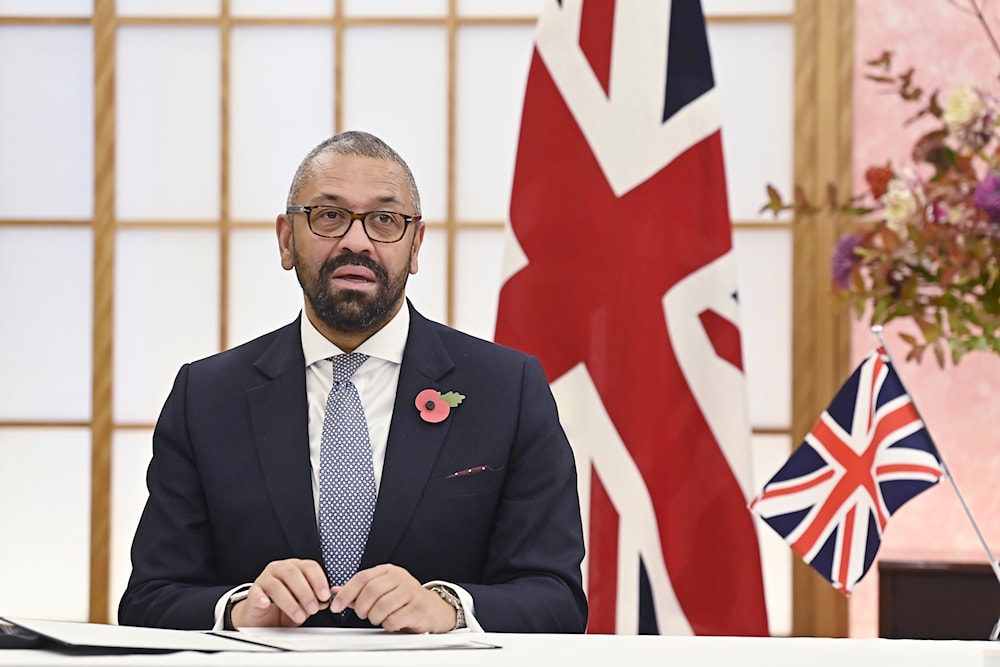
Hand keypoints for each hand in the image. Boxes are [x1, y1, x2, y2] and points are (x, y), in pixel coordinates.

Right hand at [230, 558, 331, 628]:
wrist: (262, 618)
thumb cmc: (284, 607)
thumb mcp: (303, 604)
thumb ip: (314, 601)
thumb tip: (326, 602)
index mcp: (295, 568)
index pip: (309, 566)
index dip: (318, 580)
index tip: (324, 595)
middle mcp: (279, 569)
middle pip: (293, 573)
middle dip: (305, 592)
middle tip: (312, 608)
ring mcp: (264, 579)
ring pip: (276, 585)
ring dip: (290, 601)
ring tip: (299, 616)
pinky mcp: (252, 592)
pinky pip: (256, 592)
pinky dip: (262, 598)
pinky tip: (267, 604)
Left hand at [328, 564, 456, 632]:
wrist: (433, 608)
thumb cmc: (404, 600)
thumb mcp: (382, 590)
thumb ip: (360, 591)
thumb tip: (336, 591)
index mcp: (388, 571)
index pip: (362, 578)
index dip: (346, 593)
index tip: (336, 606)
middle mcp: (400, 578)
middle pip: (371, 591)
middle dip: (361, 607)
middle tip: (363, 614)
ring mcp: (410, 591)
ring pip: (381, 606)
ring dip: (374, 617)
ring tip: (378, 618)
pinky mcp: (417, 608)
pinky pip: (393, 619)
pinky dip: (388, 624)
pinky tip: (391, 622)